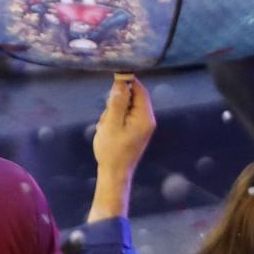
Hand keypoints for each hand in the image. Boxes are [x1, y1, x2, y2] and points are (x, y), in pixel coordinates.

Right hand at [87, 75, 154, 220]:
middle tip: (107, 116)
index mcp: (145, 117)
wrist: (115, 174)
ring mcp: (143, 125)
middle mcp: (147, 119)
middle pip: (133, 97)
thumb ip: (117, 103)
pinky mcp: (137, 130)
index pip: (139, 90)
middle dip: (117, 101)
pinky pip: (126, 116)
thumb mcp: (111, 124)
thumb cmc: (112, 150)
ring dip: (114, 112)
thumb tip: (121, 83)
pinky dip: (115, 120)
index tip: (112, 80)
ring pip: (127, 106)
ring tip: (106, 127)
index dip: (127, 81)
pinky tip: (109, 131)